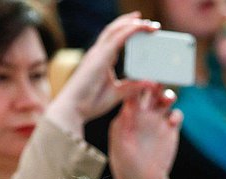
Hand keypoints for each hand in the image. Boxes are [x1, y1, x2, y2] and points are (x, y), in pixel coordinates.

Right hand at [45, 12, 159, 135]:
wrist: (74, 108)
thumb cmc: (90, 103)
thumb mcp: (118, 93)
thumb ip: (133, 87)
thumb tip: (151, 83)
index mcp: (101, 60)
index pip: (115, 39)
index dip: (128, 32)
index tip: (143, 29)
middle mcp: (98, 52)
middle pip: (115, 30)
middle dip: (131, 23)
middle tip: (150, 23)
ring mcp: (98, 53)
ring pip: (116, 29)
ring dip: (133, 23)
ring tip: (149, 23)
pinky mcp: (100, 56)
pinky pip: (117, 37)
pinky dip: (130, 29)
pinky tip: (140, 26)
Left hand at [109, 86, 182, 178]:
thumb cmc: (125, 163)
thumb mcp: (120, 144)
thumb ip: (123, 126)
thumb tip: (127, 108)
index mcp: (129, 114)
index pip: (133, 93)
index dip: (138, 83)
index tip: (141, 77)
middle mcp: (144, 114)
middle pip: (151, 92)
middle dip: (155, 83)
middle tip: (159, 78)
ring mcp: (158, 121)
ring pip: (165, 100)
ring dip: (167, 95)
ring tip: (167, 98)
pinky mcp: (170, 130)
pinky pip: (176, 116)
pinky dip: (176, 115)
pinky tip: (172, 121)